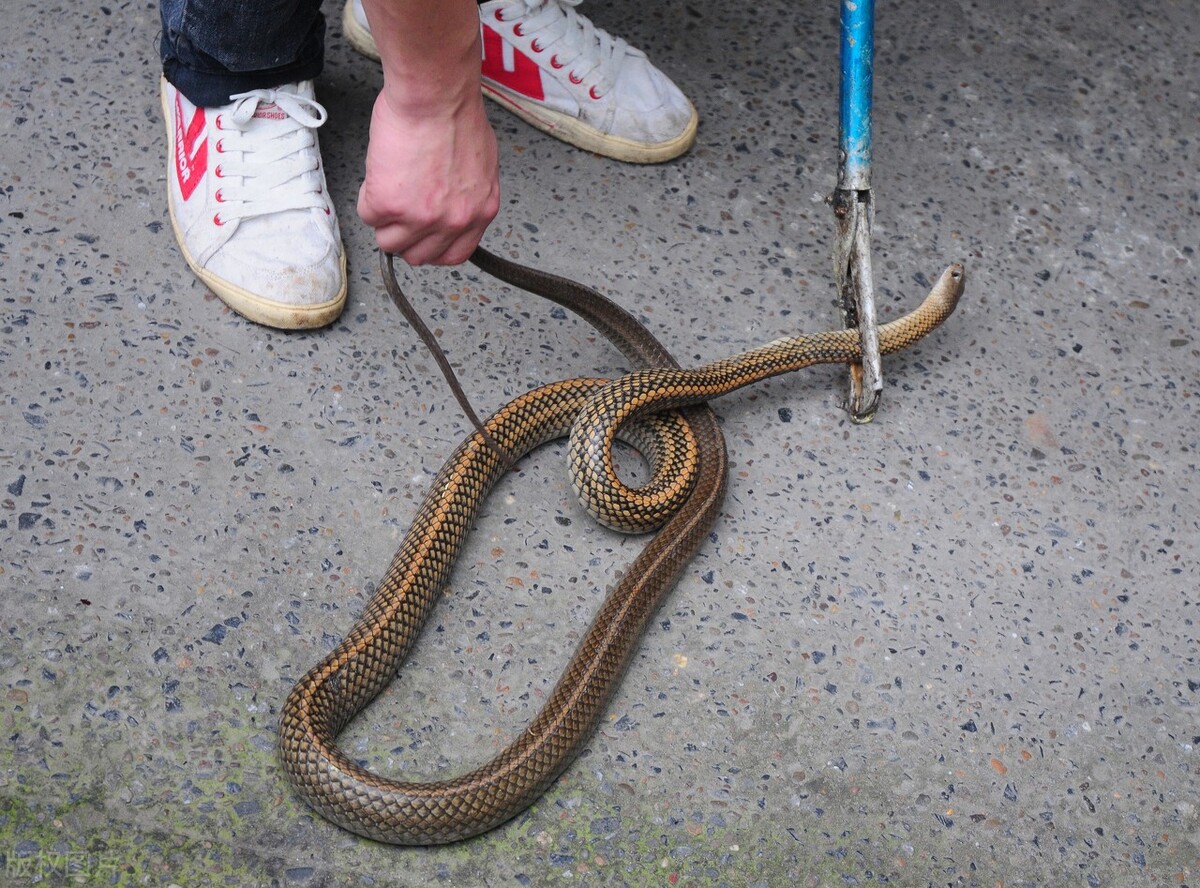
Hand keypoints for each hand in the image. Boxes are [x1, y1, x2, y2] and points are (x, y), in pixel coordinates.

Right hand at [357, 86, 499, 265]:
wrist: (436, 95)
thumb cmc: (457, 114)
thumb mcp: (481, 164)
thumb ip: (468, 193)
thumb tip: (453, 202)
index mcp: (479, 212)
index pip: (455, 254)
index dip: (433, 246)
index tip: (423, 235)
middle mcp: (453, 221)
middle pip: (418, 255)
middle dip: (405, 235)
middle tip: (400, 209)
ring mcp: (421, 217)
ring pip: (389, 242)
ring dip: (384, 220)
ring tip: (389, 187)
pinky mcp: (390, 204)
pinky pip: (368, 216)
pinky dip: (367, 197)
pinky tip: (380, 173)